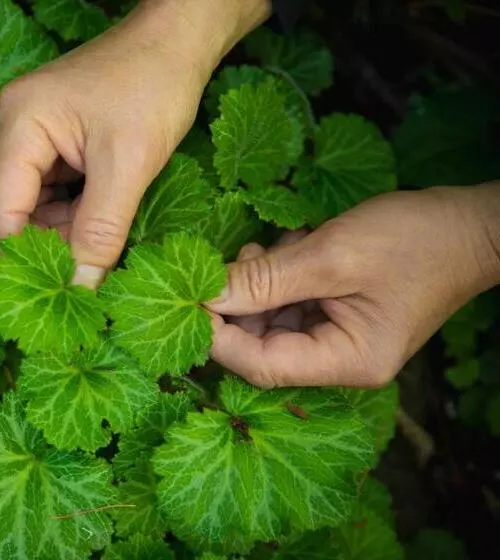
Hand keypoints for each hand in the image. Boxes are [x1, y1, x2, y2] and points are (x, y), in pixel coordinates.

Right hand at [0, 0, 270, 287]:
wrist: (176, 42)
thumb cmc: (154, 86)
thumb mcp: (130, 164)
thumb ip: (101, 230)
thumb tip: (82, 288)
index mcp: (19, 126)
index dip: (27, 255)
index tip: (64, 286)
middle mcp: (12, 130)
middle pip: (2, 212)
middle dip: (40, 246)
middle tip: (82, 269)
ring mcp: (29, 136)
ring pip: (25, 208)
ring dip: (57, 234)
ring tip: (99, 244)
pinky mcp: (50, 143)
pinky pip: (45, 195)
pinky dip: (68, 216)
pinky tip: (99, 223)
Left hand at [206, 185, 499, 388]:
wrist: (474, 224)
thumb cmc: (413, 240)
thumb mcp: (330, 255)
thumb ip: (264, 279)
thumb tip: (204, 295)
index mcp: (347, 361)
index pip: (260, 365)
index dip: (216, 335)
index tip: (188, 299)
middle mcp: (341, 360)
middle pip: (262, 344)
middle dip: (238, 302)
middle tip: (228, 263)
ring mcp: (341, 338)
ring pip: (272, 320)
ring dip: (259, 283)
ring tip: (267, 248)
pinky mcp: (339, 314)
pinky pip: (291, 303)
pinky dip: (279, 276)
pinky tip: (286, 248)